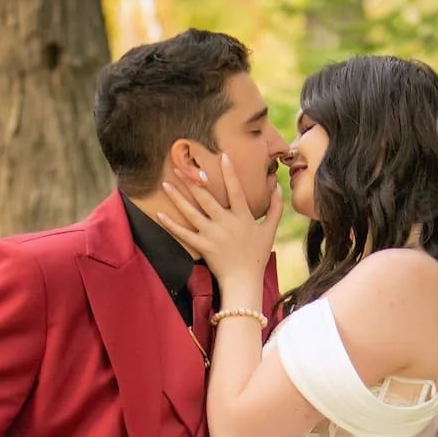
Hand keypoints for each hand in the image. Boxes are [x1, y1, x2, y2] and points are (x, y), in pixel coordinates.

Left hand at [155, 153, 281, 288]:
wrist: (244, 281)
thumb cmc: (257, 255)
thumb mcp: (270, 230)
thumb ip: (275, 207)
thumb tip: (278, 186)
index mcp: (242, 216)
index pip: (236, 190)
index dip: (230, 173)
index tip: (222, 156)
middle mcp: (226, 223)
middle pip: (206, 198)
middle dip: (192, 180)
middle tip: (180, 165)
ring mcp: (212, 235)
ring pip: (191, 212)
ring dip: (178, 197)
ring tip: (166, 183)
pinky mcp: (202, 246)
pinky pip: (184, 234)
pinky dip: (171, 224)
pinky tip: (159, 214)